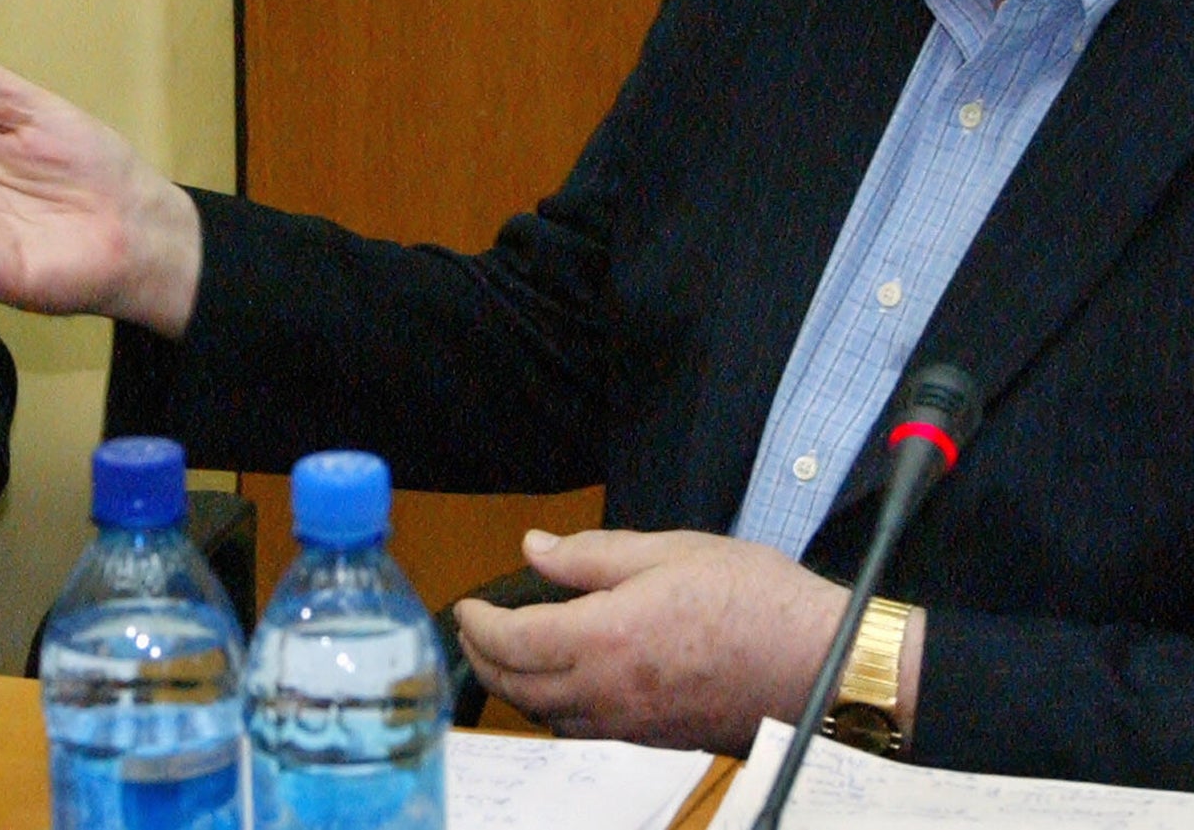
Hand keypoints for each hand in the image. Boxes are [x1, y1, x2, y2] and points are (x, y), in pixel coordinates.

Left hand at [455, 528, 853, 753]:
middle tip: (472, 633)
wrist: (823, 665)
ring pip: (547, 717)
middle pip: (518, 689)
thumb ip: (591, 554)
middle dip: (482, 661)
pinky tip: (563, 685)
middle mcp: (608, 692)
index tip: (465, 608)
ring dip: (515, 689)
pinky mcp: (657, 739)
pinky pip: (585, 730)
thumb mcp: (668, 551)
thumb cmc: (755, 600)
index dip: (478, 625)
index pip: (511, 642)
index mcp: (603, 638)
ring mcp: (632, 724)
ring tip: (507, 657)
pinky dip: (556, 708)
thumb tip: (534, 549)